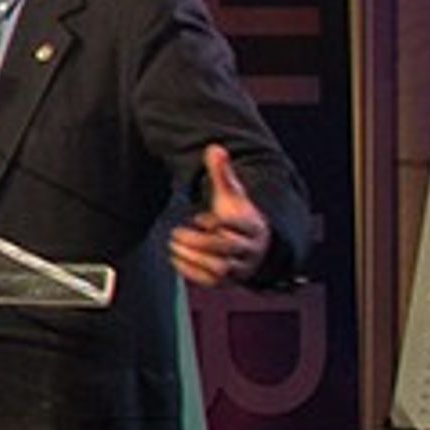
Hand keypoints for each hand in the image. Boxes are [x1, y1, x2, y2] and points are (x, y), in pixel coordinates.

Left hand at [168, 142, 272, 286]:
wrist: (256, 245)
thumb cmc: (239, 216)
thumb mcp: (233, 195)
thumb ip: (223, 174)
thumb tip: (215, 148)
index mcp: (253, 226)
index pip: (236, 226)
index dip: (215, 222)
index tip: (197, 218)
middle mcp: (249, 249)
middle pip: (225, 248)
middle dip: (198, 241)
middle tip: (175, 233)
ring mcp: (240, 267)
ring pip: (219, 268)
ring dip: (192, 257)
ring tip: (173, 245)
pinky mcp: (229, 281)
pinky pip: (212, 282)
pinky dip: (192, 272)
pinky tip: (176, 259)